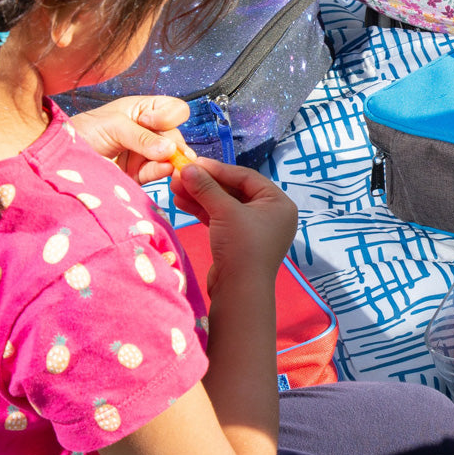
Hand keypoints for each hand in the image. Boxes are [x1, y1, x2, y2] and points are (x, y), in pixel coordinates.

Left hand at [70, 95, 194, 183]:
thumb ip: (142, 137)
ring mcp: (146, 153)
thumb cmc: (83, 131)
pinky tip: (165, 170)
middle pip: (175, 135)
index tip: (149, 121)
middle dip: (176, 143)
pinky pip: (159, 172)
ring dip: (175, 160)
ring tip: (175, 165)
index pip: (174, 110)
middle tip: (172, 153)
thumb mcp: (114, 125)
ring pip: (172, 156)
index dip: (169, 116)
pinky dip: (164, 171)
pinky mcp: (140, 173)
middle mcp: (149, 131)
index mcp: (145, 111)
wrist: (58, 158)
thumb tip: (171, 151)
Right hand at [170, 157, 296, 293]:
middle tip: (180, 175)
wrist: (239, 291)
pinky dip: (203, 211)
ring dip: (200, 196)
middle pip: (234, 190)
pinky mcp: (239, 241)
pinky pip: (220, 219)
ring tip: (174, 187)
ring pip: (225, 205)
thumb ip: (207, 188)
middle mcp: (271, 214)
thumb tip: (188, 168)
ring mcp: (254, 229)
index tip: (194, 163)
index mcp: (278, 203)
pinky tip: (181, 202)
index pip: (247, 177)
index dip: (219, 169)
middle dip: (206, 184)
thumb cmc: (242, 247)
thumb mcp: (225, 212)